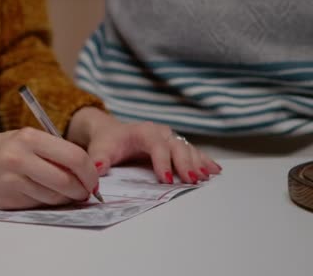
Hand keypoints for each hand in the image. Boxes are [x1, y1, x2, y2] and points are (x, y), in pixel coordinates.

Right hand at [0, 128, 98, 209]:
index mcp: (29, 138)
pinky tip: (45, 194)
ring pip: (55, 196)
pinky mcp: (8, 199)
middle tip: (87, 192)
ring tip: (67, 193)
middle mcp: (20, 158)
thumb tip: (86, 172)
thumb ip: (53, 152)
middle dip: (83, 190)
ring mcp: (13, 181)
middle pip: (68, 180)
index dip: (90, 172)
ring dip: (67, 198)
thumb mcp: (25, 139)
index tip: (94, 179)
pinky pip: (40, 204)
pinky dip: (49, 202)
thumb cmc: (0, 149)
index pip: (74, 156)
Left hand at [67, 107, 220, 183]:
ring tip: (206, 177)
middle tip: (192, 180)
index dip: (162, 161)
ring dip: (198, 163)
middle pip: (177, 146)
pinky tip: (215, 170)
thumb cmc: (107, 142)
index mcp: (143, 132)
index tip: (166, 179)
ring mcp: (170, 138)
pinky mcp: (175, 146)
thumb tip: (96, 171)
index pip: (156, 145)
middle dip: (185, 163)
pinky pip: (193, 152)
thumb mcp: (100, 150)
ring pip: (188, 149)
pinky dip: (204, 160)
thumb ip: (98, 160)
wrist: (110, 132)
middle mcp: (160, 133)